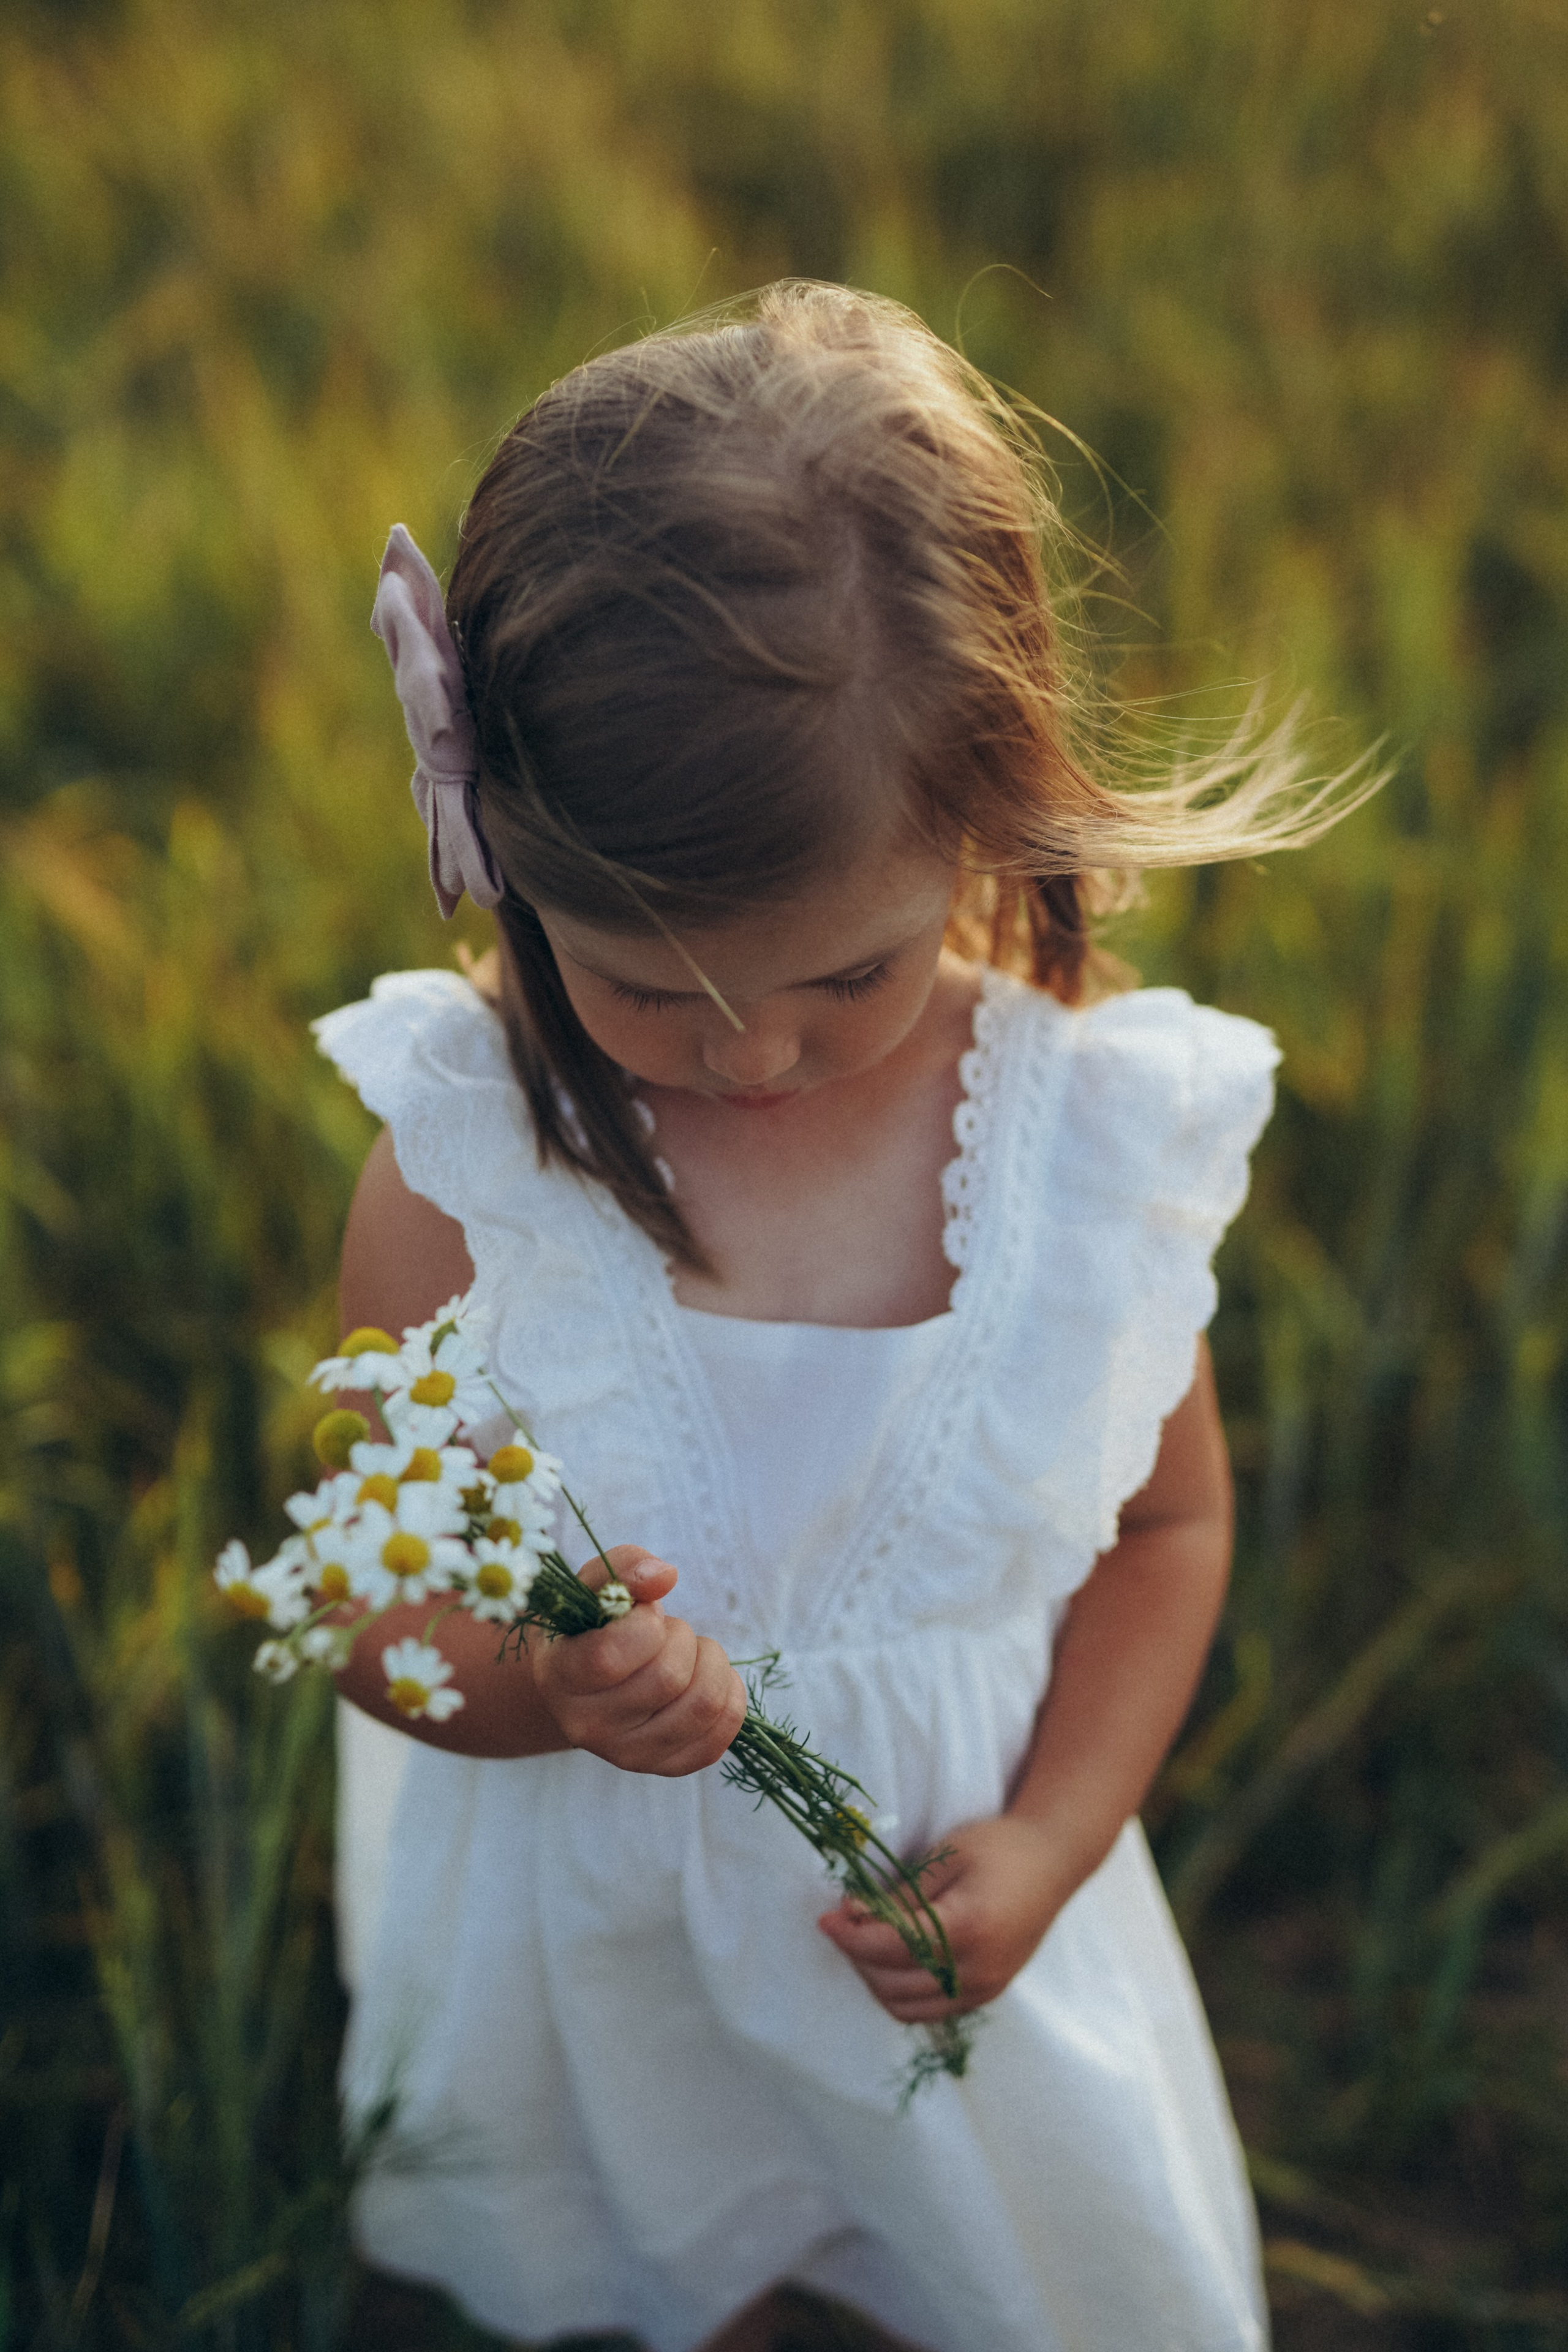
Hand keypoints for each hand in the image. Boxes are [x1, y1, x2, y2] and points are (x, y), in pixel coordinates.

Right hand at [526, 1544, 746, 1777]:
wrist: (588, 1683)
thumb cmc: (593, 1624)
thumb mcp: (595, 1584)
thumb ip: (624, 1567)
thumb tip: (664, 1576)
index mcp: (561, 1676)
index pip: (610, 1657)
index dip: (644, 1623)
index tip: (645, 1611)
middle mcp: (588, 1726)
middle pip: (668, 1678)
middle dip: (682, 1637)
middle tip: (669, 1630)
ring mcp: (628, 1754)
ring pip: (702, 1706)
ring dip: (711, 1662)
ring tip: (690, 1652)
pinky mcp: (666, 1766)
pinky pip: (721, 1735)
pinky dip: (730, 1696)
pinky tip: (708, 1677)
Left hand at [816, 1814, 1074, 2021]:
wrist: (1054, 1861)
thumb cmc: (999, 1846)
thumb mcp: (947, 1856)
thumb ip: (900, 1894)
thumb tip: (851, 1916)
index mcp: (969, 1928)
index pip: (892, 1947)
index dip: (851, 1936)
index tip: (824, 1919)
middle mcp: (978, 1970)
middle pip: (894, 1983)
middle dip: (858, 1957)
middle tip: (844, 1923)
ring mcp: (985, 1988)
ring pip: (907, 2006)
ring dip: (875, 1979)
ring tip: (866, 1940)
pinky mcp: (987, 1994)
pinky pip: (930, 2009)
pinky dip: (902, 1991)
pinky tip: (894, 1958)